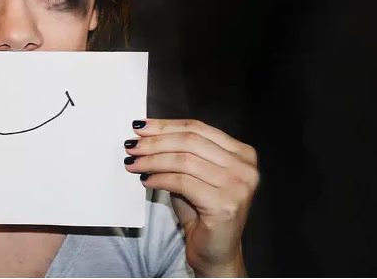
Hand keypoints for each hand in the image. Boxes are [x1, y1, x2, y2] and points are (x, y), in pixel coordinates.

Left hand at [123, 119, 257, 277]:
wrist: (216, 251)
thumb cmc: (203, 212)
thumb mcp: (194, 175)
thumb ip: (180, 152)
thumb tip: (146, 134)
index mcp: (242, 154)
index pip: (198, 128)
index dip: (165, 126)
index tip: (140, 127)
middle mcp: (245, 167)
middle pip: (190, 141)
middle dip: (155, 142)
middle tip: (131, 145)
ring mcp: (238, 186)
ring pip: (184, 161)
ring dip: (152, 160)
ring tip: (133, 163)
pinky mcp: (224, 204)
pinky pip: (182, 182)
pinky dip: (159, 179)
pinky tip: (146, 180)